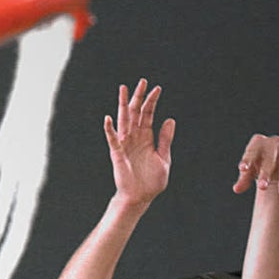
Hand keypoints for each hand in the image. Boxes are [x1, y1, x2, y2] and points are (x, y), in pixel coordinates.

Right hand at [105, 80, 174, 206]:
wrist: (140, 197)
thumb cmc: (151, 181)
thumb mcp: (164, 158)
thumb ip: (165, 139)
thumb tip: (170, 119)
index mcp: (146, 137)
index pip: (148, 114)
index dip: (152, 102)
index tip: (157, 89)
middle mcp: (135, 137)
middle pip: (136, 112)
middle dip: (139, 97)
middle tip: (142, 81)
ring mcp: (125, 143)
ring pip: (124, 120)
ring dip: (123, 105)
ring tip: (124, 89)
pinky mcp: (117, 153)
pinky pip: (112, 139)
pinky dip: (109, 129)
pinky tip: (108, 119)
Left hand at [232, 134, 278, 196]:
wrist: (277, 166)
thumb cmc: (260, 167)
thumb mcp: (250, 173)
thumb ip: (244, 180)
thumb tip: (236, 189)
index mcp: (258, 143)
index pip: (252, 150)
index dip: (247, 159)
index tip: (242, 169)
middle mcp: (274, 141)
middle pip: (269, 156)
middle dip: (265, 172)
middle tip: (262, 187)